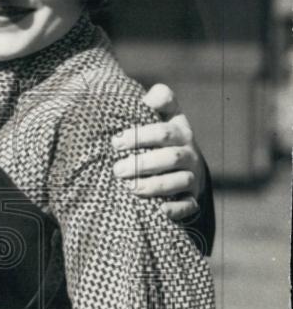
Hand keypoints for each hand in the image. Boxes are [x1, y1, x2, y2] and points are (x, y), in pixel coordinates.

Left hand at [111, 83, 205, 220]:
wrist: (186, 165)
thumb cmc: (163, 138)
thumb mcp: (163, 115)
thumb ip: (158, 100)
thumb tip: (148, 98)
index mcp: (180, 131)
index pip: (164, 131)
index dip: (141, 135)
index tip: (116, 142)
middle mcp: (189, 153)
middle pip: (171, 157)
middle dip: (143, 164)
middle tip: (118, 170)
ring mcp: (192, 176)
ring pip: (180, 181)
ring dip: (155, 185)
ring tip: (130, 188)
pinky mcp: (192, 198)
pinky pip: (188, 205)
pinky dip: (176, 209)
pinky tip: (160, 210)